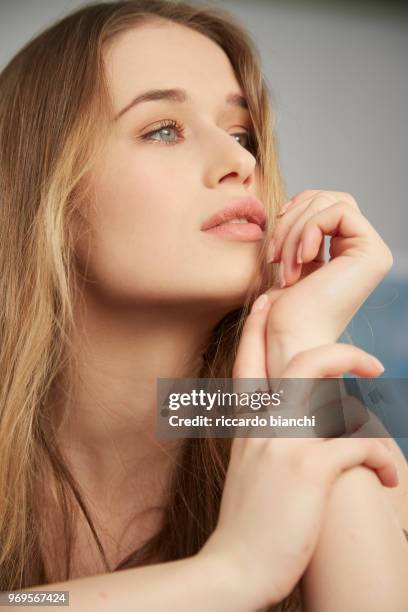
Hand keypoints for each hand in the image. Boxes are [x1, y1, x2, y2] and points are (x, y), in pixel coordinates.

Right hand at [199, 334, 397, 609]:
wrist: (234, 565)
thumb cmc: (247, 519)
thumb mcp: (247, 466)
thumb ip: (265, 435)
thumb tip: (301, 417)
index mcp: (247, 421)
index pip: (248, 359)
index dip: (256, 326)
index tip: (267, 299)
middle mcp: (264, 422)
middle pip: (303, 360)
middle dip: (343, 352)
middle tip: (374, 364)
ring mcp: (285, 440)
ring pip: (341, 400)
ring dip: (375, 430)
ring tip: (384, 460)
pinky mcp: (309, 467)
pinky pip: (362, 443)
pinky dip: (383, 461)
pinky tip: (386, 480)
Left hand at [262, 190, 392, 372]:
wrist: (287, 339)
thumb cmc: (282, 310)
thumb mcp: (289, 260)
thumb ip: (299, 231)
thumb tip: (294, 202)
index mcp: (346, 251)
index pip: (322, 204)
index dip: (293, 212)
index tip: (272, 244)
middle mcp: (364, 250)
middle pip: (327, 197)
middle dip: (291, 220)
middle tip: (273, 256)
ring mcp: (371, 251)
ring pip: (328, 202)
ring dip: (293, 231)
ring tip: (281, 265)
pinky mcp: (372, 253)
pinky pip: (337, 212)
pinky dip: (308, 231)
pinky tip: (298, 262)